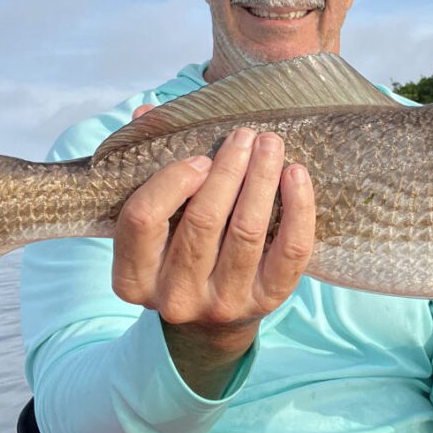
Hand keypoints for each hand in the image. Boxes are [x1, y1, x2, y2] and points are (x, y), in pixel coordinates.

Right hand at [111, 124, 315, 397]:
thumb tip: (147, 112)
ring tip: (270, 144)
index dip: (171, 181)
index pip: (143, 220)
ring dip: (262, 179)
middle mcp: (175, 298)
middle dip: (227, 170)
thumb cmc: (176, 252)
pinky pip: (290, 252)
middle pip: (202, 222)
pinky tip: (297, 174)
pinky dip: (298, 209)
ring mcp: (223, 304)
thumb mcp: (153, 223)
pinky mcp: (267, 301)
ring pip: (247, 232)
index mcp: (133, 278)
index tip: (198, 157)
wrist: (210, 320)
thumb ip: (145, 168)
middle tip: (244, 135)